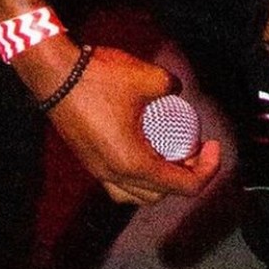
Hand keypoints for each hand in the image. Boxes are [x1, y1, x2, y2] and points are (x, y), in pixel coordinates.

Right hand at [35, 44, 219, 206]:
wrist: (54, 74)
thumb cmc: (99, 78)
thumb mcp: (146, 76)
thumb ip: (171, 85)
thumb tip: (177, 90)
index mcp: (134, 164)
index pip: (183, 186)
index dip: (207, 169)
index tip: (214, 145)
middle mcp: (116, 176)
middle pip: (161, 194)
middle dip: (183, 174)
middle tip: (192, 146)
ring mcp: (98, 171)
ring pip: (137, 193)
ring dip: (159, 179)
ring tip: (167, 150)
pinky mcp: (87, 160)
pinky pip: (119, 183)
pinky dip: (137, 175)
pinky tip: (140, 146)